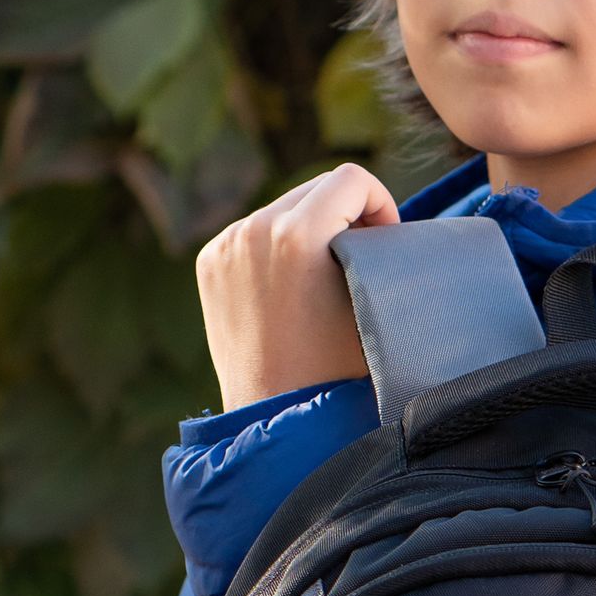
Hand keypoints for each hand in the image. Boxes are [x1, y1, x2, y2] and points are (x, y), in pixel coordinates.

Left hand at [195, 163, 400, 412]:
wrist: (276, 415)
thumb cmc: (337, 369)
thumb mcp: (371, 301)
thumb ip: (374, 248)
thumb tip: (376, 223)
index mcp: (297, 236)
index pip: (351, 179)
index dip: (380, 203)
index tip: (385, 238)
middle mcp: (254, 230)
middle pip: (317, 187)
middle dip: (347, 213)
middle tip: (363, 254)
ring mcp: (226, 245)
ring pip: (285, 206)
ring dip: (311, 226)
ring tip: (326, 272)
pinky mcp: (210, 261)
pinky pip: (254, 231)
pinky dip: (278, 245)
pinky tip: (290, 286)